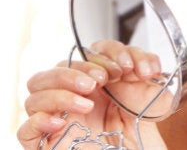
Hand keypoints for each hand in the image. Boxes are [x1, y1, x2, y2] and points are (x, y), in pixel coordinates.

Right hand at [17, 41, 166, 149]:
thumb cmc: (141, 127)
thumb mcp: (153, 96)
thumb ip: (148, 73)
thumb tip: (145, 64)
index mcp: (97, 78)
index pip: (91, 51)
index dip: (109, 52)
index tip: (128, 65)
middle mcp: (74, 93)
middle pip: (57, 66)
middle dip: (81, 68)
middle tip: (103, 79)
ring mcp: (58, 116)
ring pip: (36, 92)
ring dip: (61, 91)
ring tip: (88, 103)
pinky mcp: (47, 142)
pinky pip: (26, 129)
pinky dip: (40, 121)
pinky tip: (60, 122)